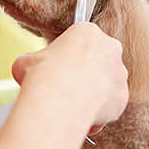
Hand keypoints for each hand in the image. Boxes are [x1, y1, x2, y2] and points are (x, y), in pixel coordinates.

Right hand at [0, 23, 127, 148]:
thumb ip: (32, 60)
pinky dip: (97, 112)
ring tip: (71, 105)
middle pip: (97, 61)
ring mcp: (119, 73)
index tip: (58, 67)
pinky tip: (79, 116)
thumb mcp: (26, 61)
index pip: (80, 41)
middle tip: (66, 87)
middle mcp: (109, 48)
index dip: (67, 56)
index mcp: (87, 32)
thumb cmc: (42, 75)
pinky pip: (109, 106)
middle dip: (85, 74)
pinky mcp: (123, 97)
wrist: (59, 100)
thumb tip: (26, 66)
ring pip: (105, 84)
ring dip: (91, 94)